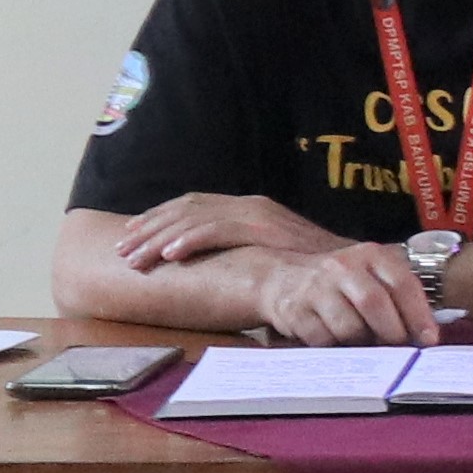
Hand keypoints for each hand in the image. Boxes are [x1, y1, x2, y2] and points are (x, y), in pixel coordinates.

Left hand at [113, 191, 341, 274]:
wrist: (351, 265)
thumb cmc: (314, 268)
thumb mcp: (273, 254)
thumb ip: (245, 253)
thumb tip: (214, 268)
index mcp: (248, 207)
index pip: (192, 205)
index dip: (158, 219)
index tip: (132, 236)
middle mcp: (248, 204)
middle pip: (185, 209)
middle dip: (148, 228)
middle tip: (121, 248)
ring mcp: (255, 213)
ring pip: (192, 219)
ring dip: (158, 238)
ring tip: (133, 256)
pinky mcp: (262, 228)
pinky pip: (216, 231)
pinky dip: (188, 240)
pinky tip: (168, 255)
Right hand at [249, 242, 446, 345]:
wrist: (282, 277)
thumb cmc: (339, 284)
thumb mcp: (370, 275)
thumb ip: (397, 297)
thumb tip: (425, 335)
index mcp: (370, 255)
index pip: (402, 283)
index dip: (419, 315)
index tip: (428, 339)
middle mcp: (342, 267)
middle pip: (374, 303)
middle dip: (392, 333)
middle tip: (399, 350)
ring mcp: (315, 288)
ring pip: (349, 327)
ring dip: (362, 344)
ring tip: (365, 344)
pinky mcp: (294, 310)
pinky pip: (323, 340)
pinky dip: (336, 348)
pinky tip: (338, 343)